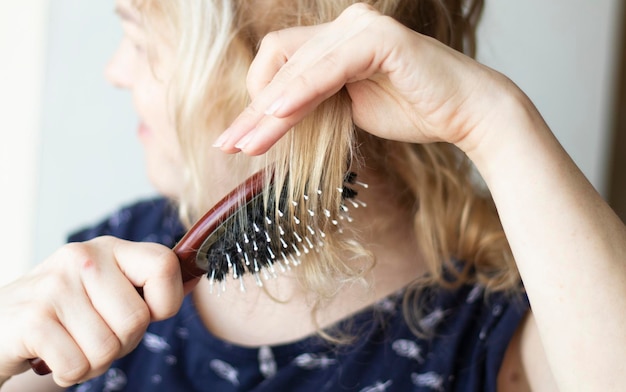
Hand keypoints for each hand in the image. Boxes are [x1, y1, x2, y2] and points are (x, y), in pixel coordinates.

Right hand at [0, 236, 183, 386]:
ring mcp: (55, 286)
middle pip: (137, 320)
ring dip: (94, 361)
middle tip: (94, 335)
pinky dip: (71, 373)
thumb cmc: (66, 313)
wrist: (0, 326)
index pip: (164, 266)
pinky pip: (79, 366)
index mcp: (110, 248)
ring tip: (73, 344)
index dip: (165, 302)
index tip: (146, 312)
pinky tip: (53, 355)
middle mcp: (83, 258)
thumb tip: (196, 275)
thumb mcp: (107, 288)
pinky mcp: (32, 319)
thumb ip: (148, 284)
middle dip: (122, 342)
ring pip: (109, 348)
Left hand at [214, 2, 515, 155]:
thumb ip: (313, 105)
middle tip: (231, 145)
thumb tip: (269, 121)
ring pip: (298, 65)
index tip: (239, 138)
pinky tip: (278, 113)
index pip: (280, 64)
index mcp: (335, 42)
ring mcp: (362, 28)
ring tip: (247, 142)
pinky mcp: (380, 39)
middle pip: (279, 61)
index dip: (255, 101)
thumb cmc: (412, 112)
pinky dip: (301, 89)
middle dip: (252, 109)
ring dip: (268, 107)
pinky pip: (329, 66)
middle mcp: (344, 27)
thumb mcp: (348, 111)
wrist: (466, 114)